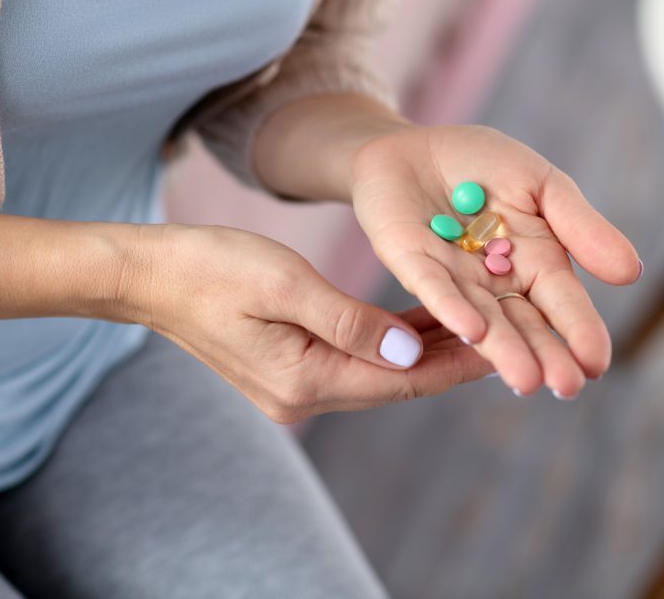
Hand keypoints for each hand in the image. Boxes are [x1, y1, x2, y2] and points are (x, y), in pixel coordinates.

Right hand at [121, 225, 493, 422]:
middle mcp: (304, 396)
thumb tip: (412, 349)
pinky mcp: (291, 366)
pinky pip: (357, 358)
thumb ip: (350, 321)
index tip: (509, 343)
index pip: (403, 379)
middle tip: (513, 332)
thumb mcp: (284, 284)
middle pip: (399, 380)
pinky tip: (425, 319)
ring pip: (382, 369)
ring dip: (428, 347)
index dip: (459, 363)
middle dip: (455, 357)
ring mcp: (296, 386)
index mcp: (304, 380)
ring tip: (484, 322)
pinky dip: (393, 340)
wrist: (150, 277)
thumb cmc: (212, 267)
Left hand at [350, 124, 640, 398]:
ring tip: (525, 381)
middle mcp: (496, 282)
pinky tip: (472, 330)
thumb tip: (632, 273)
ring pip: (482, 318)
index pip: (563, 303)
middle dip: (545, 356)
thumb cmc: (483, 163)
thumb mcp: (542, 185)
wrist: (412, 142)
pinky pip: (432, 288)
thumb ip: (581, 227)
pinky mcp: (410, 262)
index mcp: (535, 263)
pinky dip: (452, 307)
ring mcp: (452, 277)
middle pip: (524, 324)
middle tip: (567, 387)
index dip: (581, 331)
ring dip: (503, 349)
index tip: (597, 363)